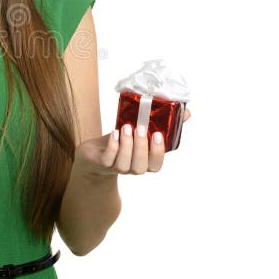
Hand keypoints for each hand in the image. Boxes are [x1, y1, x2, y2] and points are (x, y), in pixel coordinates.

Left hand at [74, 108, 191, 176]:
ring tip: (126, 126)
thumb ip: (162, 123)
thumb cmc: (121, 141)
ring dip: (126, 145)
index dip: (158, 153)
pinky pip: (108, 160)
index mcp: (144, 161)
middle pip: (141, 167)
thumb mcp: (140, 131)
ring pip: (124, 164)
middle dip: (142, 147)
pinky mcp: (100, 163)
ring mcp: (115, 167)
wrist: (93, 154)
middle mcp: (131, 167)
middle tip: (141, 128)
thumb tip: (186, 112)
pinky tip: (114, 133)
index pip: (156, 165)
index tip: (158, 135)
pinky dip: (112, 146)